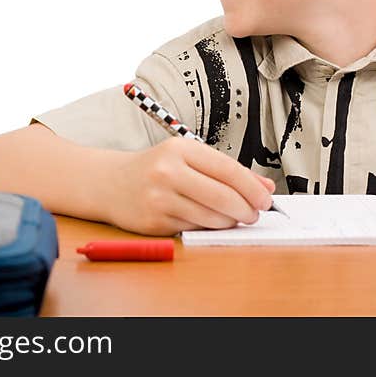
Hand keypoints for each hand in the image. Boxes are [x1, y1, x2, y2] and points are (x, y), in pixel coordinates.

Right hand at [104, 136, 275, 235]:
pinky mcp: (154, 222)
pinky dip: (208, 227)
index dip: (251, 187)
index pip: (227, 169)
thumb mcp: (189, 158)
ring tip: (235, 218)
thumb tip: (265, 187)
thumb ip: (226, 171)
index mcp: (180, 149)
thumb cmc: (156, 168)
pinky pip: (194, 228)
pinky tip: (210, 221)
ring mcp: (158, 198)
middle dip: (246, 208)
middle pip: (222, 196)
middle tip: (254, 214)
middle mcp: (167, 172)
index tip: (265, 198)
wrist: (110, 183)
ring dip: (230, 221)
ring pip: (210, 216)